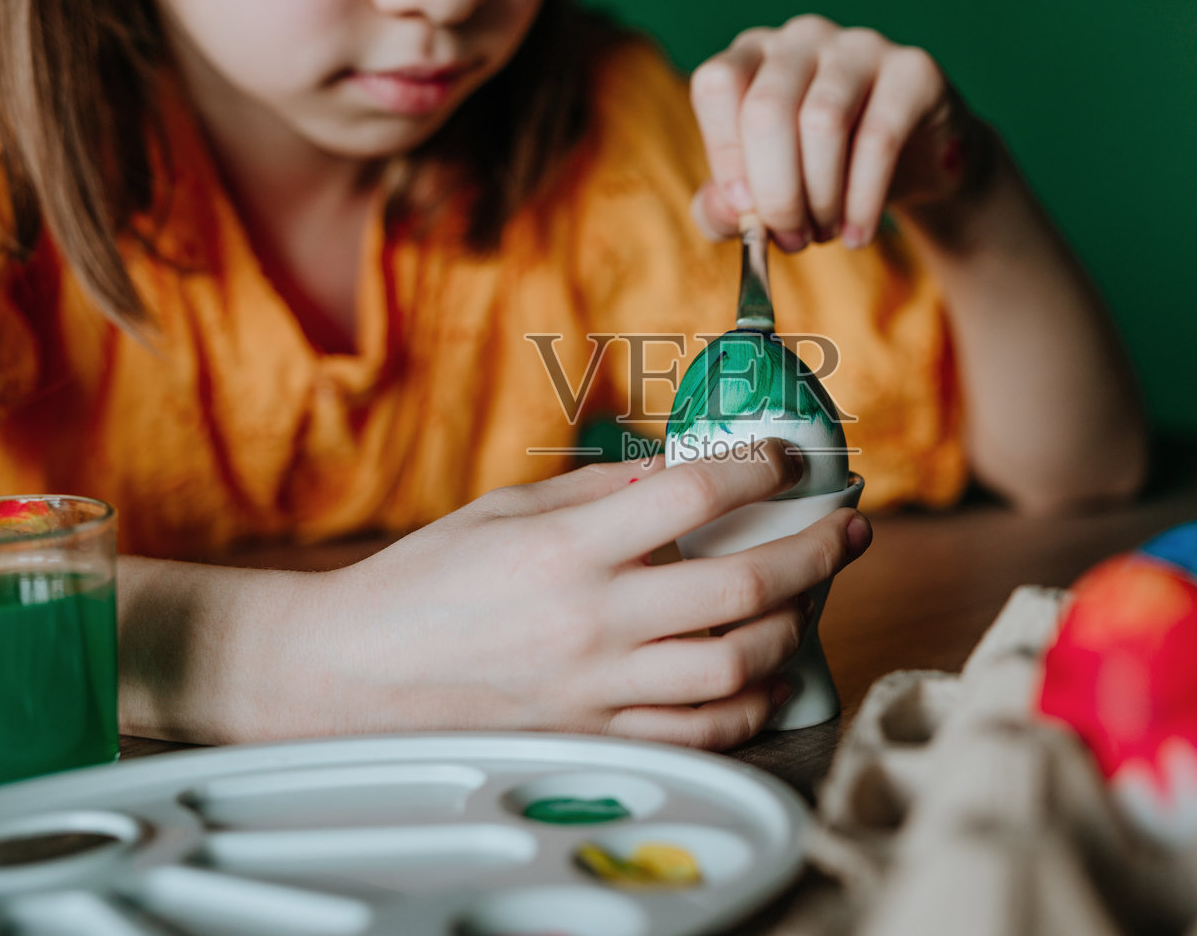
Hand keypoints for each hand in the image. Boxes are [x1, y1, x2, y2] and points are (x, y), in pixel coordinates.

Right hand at [287, 445, 870, 749]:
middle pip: (740, 585)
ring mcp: (596, 688)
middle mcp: (591, 621)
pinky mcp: (592, 736)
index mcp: (566, 548)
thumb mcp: (506, 510)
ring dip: (790, 627)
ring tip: (806, 597)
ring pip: (733, 665)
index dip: (758, 469)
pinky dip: (746, 702)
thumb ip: (598, 490)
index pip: (692, 495)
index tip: (785, 461)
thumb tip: (680, 473)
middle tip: (843, 527)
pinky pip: (696, 730)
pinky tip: (761, 672)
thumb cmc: (425, 581)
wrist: (352, 673)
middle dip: (812, 550)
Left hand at [689, 15, 975, 251]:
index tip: (744, 211)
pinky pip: (879, 138)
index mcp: (753, 55)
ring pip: (822, 121)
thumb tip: (728, 213)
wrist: (911, 166)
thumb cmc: (824, 174)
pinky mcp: (913, 71)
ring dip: (820, 197)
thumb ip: (723, 209)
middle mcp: (802, 38)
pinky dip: (862, 201)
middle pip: (767, 108)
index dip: (725, 154)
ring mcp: (860, 46)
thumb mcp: (765, 194)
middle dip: (775, 191)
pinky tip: (858, 235)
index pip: (717, 85)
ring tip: (824, 233)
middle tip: (790, 238)